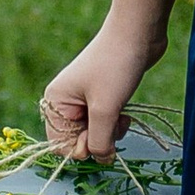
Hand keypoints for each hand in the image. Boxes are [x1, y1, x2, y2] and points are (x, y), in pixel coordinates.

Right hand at [42, 0, 184, 157]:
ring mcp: (85, 100)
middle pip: (78, 140)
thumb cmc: (116, 66)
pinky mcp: (103, 97)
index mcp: (56, 102)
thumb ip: (100, 142)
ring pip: (95, 134)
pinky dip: (116, 123)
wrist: (138, 33)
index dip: (80, 149)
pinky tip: (126, 112)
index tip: (99, 139)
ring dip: (111, 132)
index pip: (60, 144)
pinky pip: (106, 123)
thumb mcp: (106, 109)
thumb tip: (102, 161)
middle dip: (99, 139)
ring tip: (121, 115)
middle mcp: (66, 102)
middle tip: (114, 123)